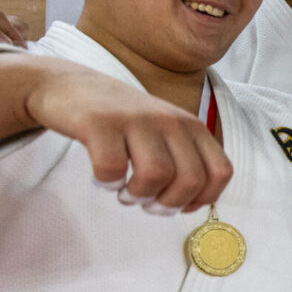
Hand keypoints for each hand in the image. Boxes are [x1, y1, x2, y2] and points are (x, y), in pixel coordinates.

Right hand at [25, 64, 232, 211]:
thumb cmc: (122, 121)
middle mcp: (170, 120)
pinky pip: (113, 168)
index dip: (204, 198)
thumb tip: (192, 205)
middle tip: (146, 204)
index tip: (179, 206)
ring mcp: (136, 119)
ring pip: (156, 175)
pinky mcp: (100, 123)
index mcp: (191, 126)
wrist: (70, 86)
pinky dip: (108, 183)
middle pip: (191, 180)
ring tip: (124, 193)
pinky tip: (102, 178)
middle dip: (168, 204)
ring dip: (138, 196)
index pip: (220, 171)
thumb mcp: (164, 133)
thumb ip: (184, 161)